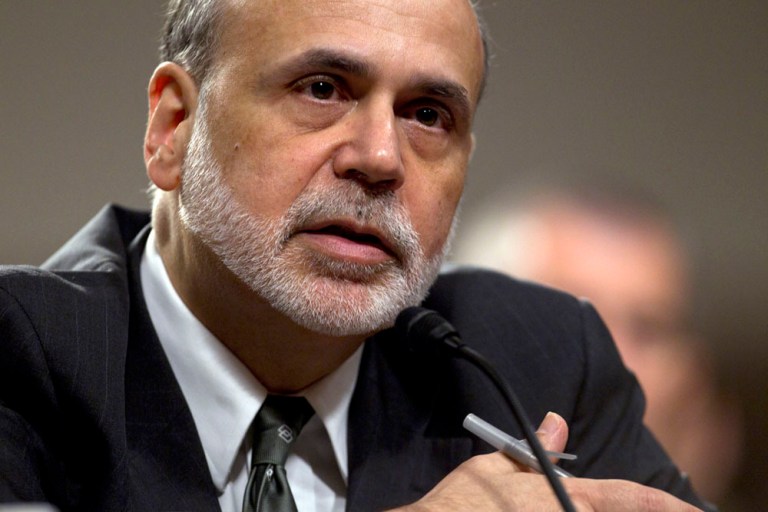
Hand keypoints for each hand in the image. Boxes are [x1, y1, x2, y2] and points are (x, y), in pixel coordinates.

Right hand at [390, 412, 701, 511]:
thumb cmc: (462, 503)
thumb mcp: (496, 464)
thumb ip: (537, 450)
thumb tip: (557, 423)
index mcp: (566, 499)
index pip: (630, 499)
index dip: (668, 505)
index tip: (693, 510)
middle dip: (612, 509)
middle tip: (581, 498)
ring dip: (585, 509)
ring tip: (534, 502)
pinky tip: (531, 511)